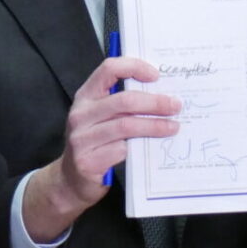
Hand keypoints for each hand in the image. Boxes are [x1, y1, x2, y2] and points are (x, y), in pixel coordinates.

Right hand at [22, 57, 179, 239]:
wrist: (71, 180)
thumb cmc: (94, 144)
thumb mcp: (101, 118)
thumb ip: (122, 104)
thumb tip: (161, 93)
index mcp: (85, 96)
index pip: (109, 69)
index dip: (134, 67)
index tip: (156, 75)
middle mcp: (80, 114)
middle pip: (124, 100)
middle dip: (155, 102)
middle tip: (175, 106)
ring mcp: (81, 139)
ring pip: (126, 126)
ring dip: (154, 126)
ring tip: (173, 127)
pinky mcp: (87, 161)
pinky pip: (120, 150)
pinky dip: (140, 147)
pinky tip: (153, 147)